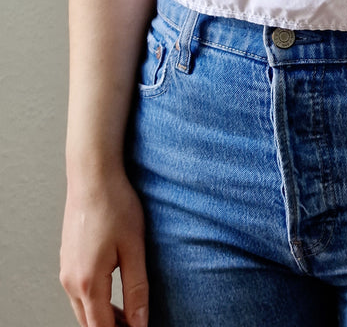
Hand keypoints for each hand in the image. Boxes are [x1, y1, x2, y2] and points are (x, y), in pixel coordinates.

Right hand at [60, 170, 148, 326]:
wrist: (92, 176)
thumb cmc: (115, 205)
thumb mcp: (134, 248)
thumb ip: (137, 288)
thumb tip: (140, 322)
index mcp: (87, 282)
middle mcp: (70, 281)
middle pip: (89, 323)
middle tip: (137, 325)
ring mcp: (66, 270)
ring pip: (82, 309)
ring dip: (103, 317)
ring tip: (129, 316)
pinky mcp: (68, 259)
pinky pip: (78, 293)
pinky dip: (95, 302)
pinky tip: (113, 294)